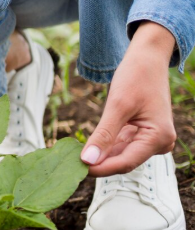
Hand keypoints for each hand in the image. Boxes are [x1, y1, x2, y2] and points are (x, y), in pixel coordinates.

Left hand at [81, 22, 176, 176]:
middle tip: (70, 164)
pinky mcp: (141, 134)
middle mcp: (158, 143)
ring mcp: (150, 139)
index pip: (126, 163)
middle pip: (123, 160)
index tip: (77, 169)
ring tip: (74, 157)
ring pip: (120, 154)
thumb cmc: (137, 76)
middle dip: (98, 162)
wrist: (147, 59)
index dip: (101, 168)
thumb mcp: (117, 105)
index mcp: (159, 138)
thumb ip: (104, 134)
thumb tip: (88, 160)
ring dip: (100, 155)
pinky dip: (104, 145)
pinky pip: (120, 145)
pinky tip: (87, 147)